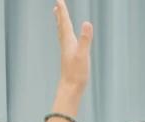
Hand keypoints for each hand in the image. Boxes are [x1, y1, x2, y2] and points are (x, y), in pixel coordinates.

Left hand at [47, 0, 92, 121]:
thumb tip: (87, 24)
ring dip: (61, 23)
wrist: (70, 89)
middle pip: (61, 26)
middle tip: (57, 5)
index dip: (62, 11)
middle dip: (60, 15)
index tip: (59, 0)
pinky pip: (66, 41)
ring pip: (62, 33)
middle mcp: (65, 45)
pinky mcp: (69, 57)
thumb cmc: (77, 74)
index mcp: (68, 42)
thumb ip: (85, 40)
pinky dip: (65, 34)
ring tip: (58, 16)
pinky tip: (67, 37)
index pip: (65, 23)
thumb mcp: (83, 55)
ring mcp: (66, 51)